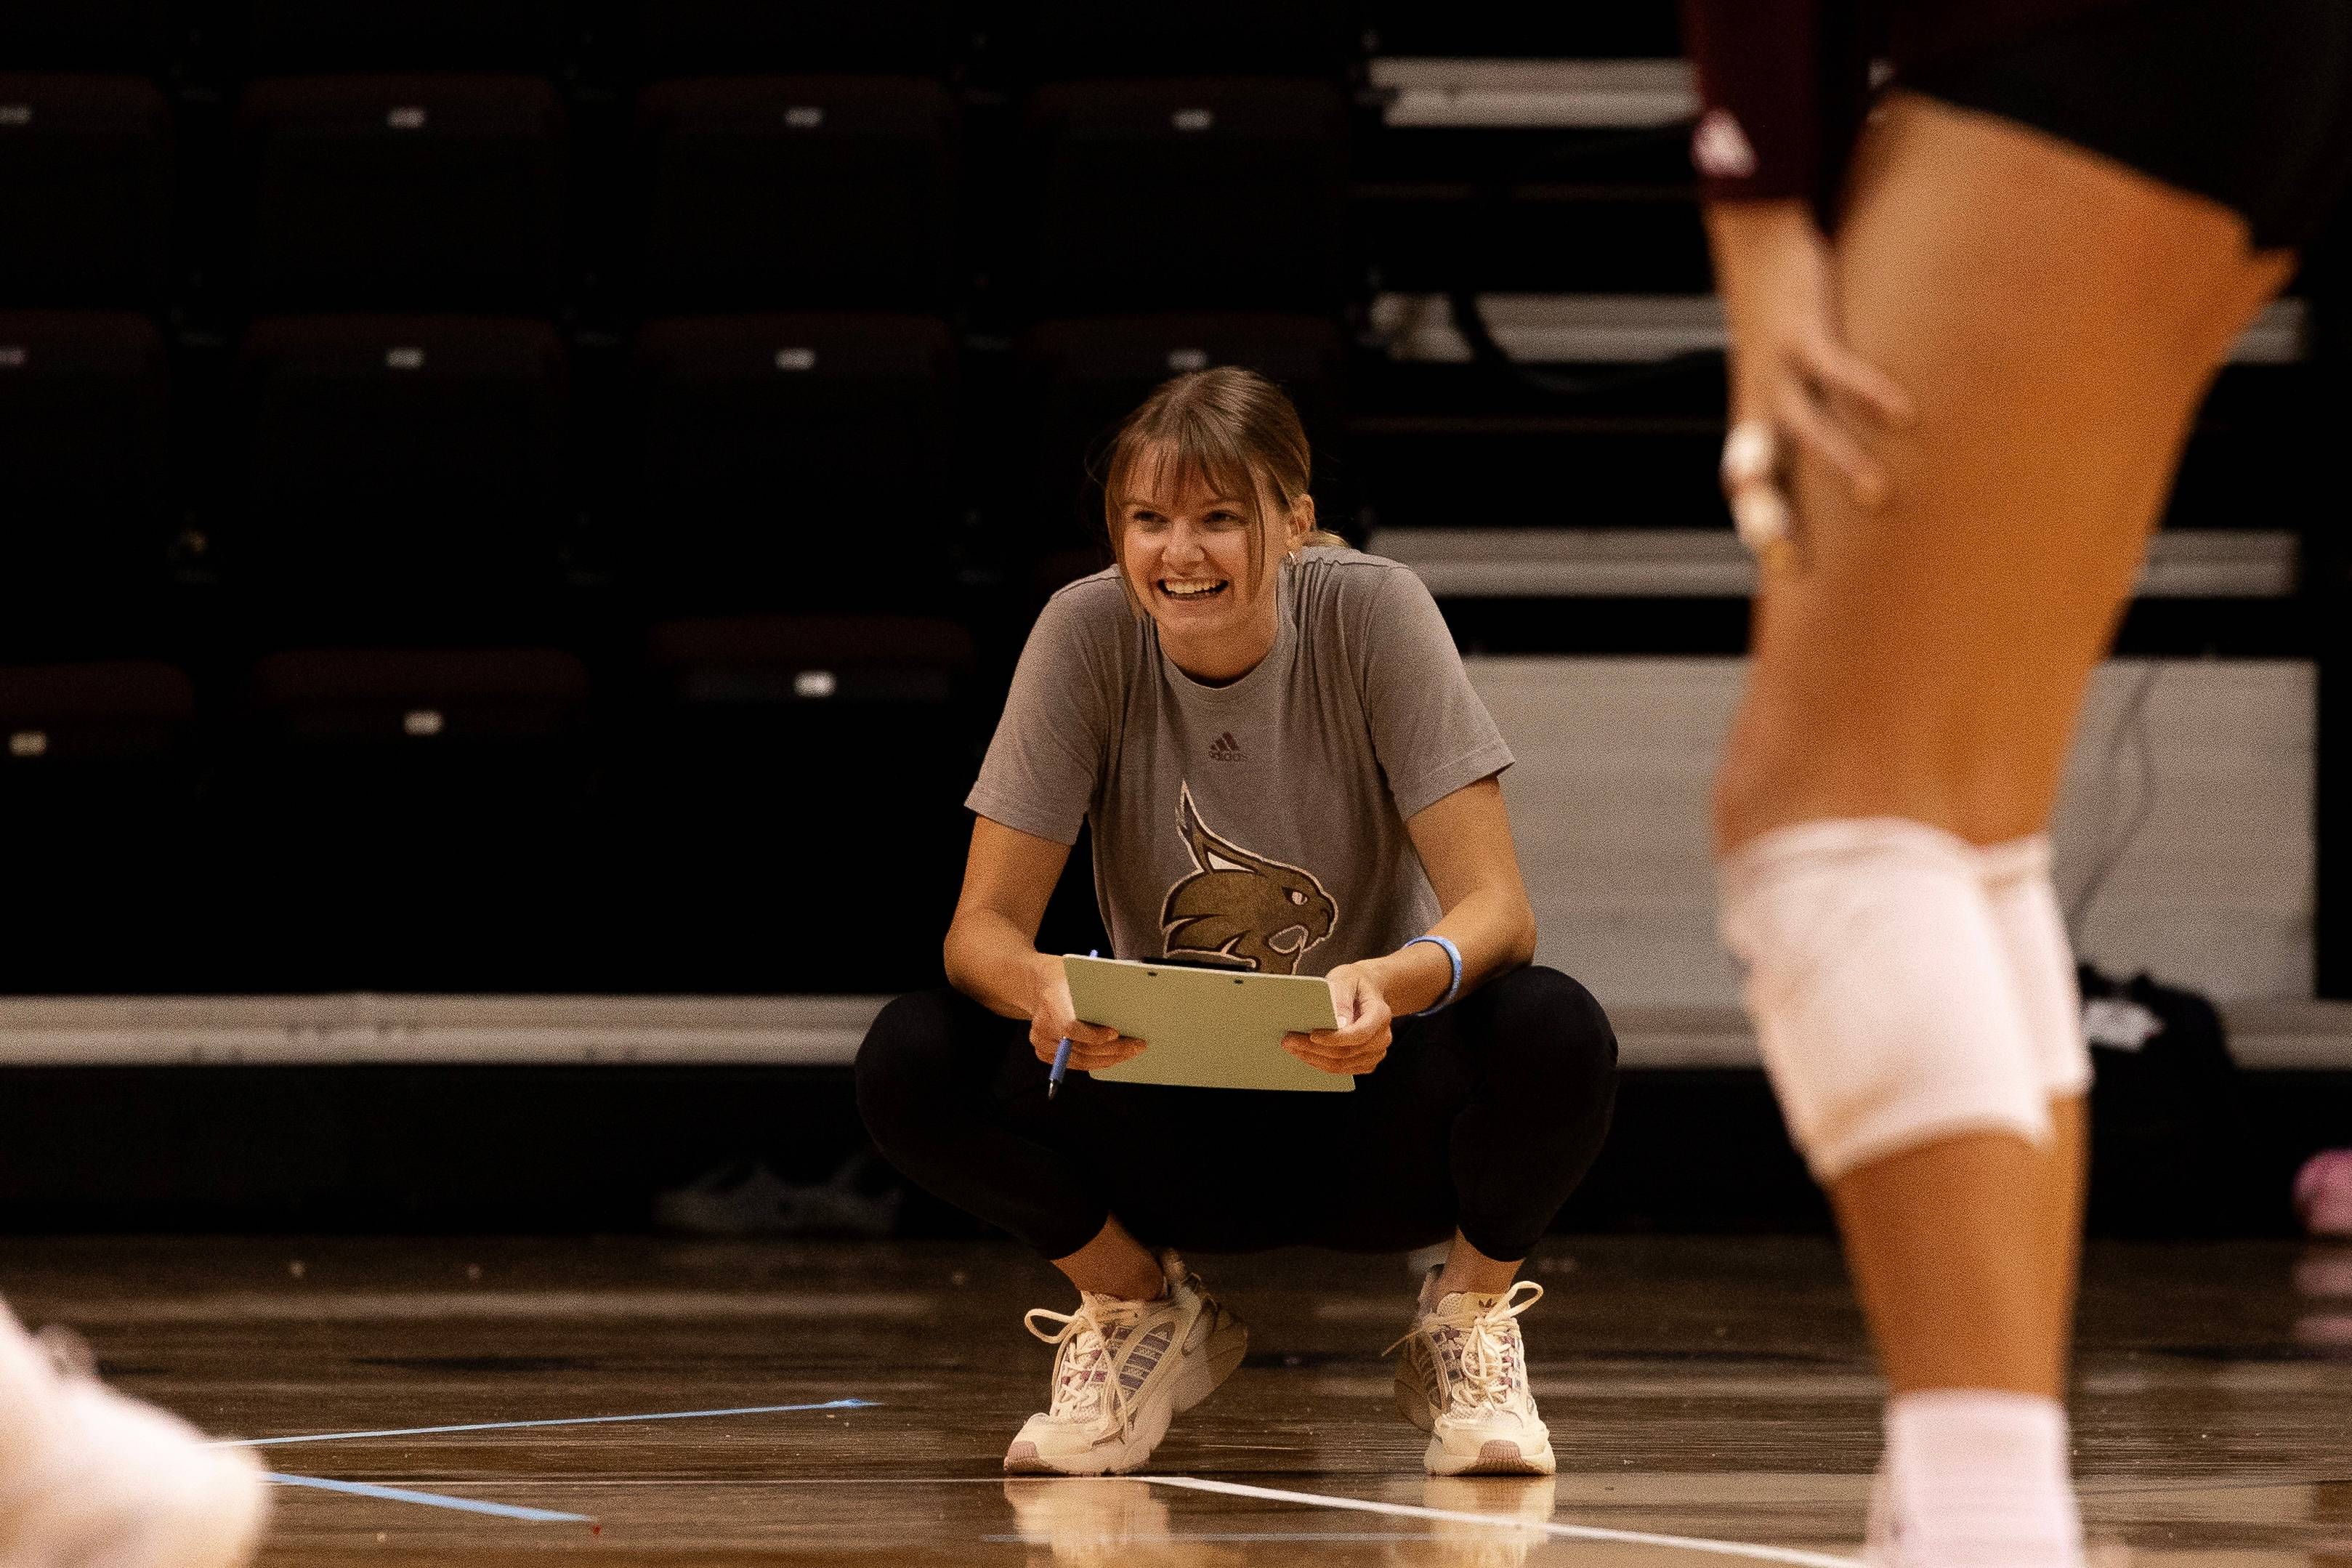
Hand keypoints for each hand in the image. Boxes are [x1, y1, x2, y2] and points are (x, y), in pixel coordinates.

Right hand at [1028, 952, 1144, 1069]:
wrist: (1042, 984)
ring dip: (1108, 1058)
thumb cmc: (1066, 978)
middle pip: (1080, 1048)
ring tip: (1130, 1052)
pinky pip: (1075, 1064)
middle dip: (1113, 1049)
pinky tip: (1113, 1056)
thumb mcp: (1081, 975)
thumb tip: (1128, 1009)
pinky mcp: (1044, 1052)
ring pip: (1080, 1060)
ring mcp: (1042, 1042)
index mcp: (1052, 1002)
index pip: (1071, 1028)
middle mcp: (1043, 1025)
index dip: (1094, 1036)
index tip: (1115, 1033)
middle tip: (1136, 1046)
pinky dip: (1096, 1062)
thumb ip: (1098, 993)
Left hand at [1282, 962, 1392, 1075]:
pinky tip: (1305, 1053)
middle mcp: (1382, 1037)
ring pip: (1342, 1065)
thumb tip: (1336, 1022)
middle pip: (1347, 1052)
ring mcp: (1375, 1052)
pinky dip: (1321, 1063)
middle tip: (1289, 1040)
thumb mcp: (1346, 979)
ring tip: (1292, 1046)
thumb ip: (1341, 997)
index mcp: (1380, 1014)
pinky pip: (1342, 1069)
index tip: (1312, 1035)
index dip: (1335, 1038)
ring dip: (1314, 1058)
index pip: (1360, 1033)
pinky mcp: (1366, 1061)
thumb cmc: (1355, 982)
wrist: (1366, 989)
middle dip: (1314, 1048)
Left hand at [1705, 201, 1914, 561]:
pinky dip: (1870, 392)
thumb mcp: (1782, 377)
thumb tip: (1843, 465)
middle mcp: (1758, 403)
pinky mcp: (1802, 333)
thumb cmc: (1780, 324)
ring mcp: (1776, 369)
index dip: (1759, 526)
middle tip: (1792, 557)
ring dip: (1840, 462)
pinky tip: (1905, 414)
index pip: (1746, 488)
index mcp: (1752, 420)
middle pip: (1756, 471)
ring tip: (1878, 495)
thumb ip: (1806, 418)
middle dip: (1772, 513)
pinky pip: (1838, 370)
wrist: (1755, 248)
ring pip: (1804, 426)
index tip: (1783, 570)